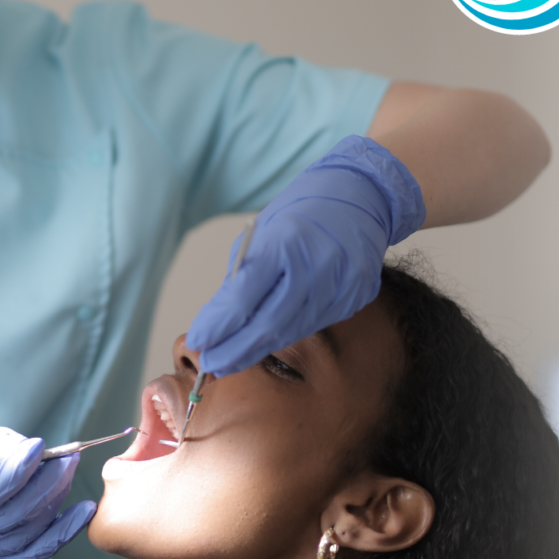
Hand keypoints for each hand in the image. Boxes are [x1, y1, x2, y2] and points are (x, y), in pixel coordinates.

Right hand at [0, 427, 95, 558]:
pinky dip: (69, 528)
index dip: (18, 468)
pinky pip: (46, 549)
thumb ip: (1, 448)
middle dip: (50, 479)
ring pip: (36, 526)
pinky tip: (85, 509)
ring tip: (68, 472)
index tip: (40, 446)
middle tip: (68, 457)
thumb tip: (36, 450)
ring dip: (59, 495)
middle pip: (20, 509)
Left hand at [186, 135, 424, 377]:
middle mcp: (315, 266)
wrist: (362, 194)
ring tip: (230, 361)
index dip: (217, 326)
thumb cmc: (303, 210)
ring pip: (292, 330)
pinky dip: (286, 334)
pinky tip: (267, 342)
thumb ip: (243, 276)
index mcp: (284, 243)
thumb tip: (218, 321)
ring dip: (257, 350)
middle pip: (268, 324)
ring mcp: (341, 284)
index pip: (243, 298)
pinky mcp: (357, 296)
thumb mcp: (263, 233)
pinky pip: (315, 323)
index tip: (196, 342)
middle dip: (234, 350)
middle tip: (210, 365)